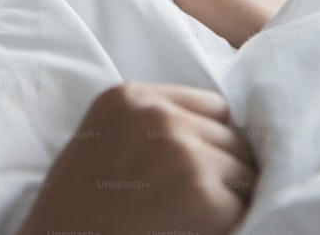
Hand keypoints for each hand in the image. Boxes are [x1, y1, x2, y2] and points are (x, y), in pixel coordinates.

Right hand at [16, 81, 256, 234]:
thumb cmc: (76, 208)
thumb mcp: (102, 139)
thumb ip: (148, 123)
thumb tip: (216, 130)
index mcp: (130, 97)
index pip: (212, 106)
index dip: (209, 139)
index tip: (196, 166)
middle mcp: (159, 116)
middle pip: (230, 136)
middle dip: (221, 166)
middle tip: (191, 199)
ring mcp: (183, 152)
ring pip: (243, 169)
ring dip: (229, 194)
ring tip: (191, 215)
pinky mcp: (203, 195)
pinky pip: (243, 205)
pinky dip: (229, 222)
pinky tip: (194, 229)